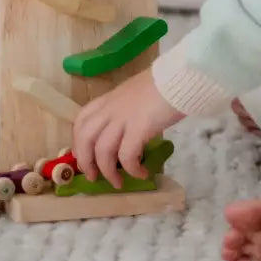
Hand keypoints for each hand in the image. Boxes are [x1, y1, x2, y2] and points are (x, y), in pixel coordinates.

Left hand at [73, 68, 183, 186]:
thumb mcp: (138, 92)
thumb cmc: (166, 82)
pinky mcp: (139, 128)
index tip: (84, 156)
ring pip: (102, 151)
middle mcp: (112, 108)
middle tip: (93, 176)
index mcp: (110, 99)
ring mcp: (123, 118)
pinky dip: (132, 169)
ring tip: (118, 183)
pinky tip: (142, 174)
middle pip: (85, 138)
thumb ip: (128, 107)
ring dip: (108, 172)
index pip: (82, 120)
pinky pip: (127, 156)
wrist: (182, 77)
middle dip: (85, 161)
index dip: (78, 141)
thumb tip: (130, 126)